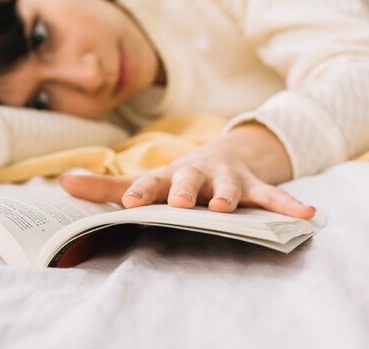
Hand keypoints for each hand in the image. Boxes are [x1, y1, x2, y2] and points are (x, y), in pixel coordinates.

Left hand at [60, 124, 315, 218]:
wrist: (221, 155)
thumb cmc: (173, 178)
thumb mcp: (142, 183)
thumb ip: (104, 188)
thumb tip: (61, 184)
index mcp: (167, 178)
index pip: (150, 184)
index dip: (140, 192)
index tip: (129, 204)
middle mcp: (196, 175)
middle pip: (189, 181)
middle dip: (185, 190)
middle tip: (181, 202)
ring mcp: (226, 179)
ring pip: (228, 186)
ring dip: (229, 195)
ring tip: (228, 205)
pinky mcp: (253, 186)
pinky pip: (272, 195)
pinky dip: (287, 204)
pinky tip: (307, 214)